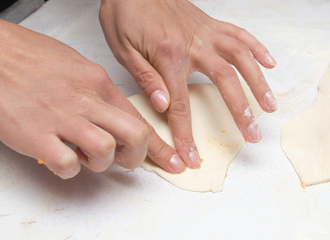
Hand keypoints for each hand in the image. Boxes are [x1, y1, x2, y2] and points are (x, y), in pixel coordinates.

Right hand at [0, 19, 184, 178]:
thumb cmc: (30, 58)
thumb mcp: (76, 67)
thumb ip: (98, 93)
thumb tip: (112, 118)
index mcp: (98, 83)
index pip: (139, 118)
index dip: (159, 145)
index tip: (170, 160)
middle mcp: (86, 100)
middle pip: (134, 134)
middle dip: (138, 156)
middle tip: (128, 162)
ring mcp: (61, 117)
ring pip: (105, 150)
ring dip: (101, 162)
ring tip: (87, 157)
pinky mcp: (35, 134)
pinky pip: (67, 164)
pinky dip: (70, 169)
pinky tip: (62, 158)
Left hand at [99, 0, 276, 168]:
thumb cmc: (124, 14)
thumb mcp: (123, 49)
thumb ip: (145, 77)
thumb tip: (163, 105)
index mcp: (167, 55)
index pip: (180, 104)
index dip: (186, 134)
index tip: (191, 156)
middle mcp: (193, 44)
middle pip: (224, 82)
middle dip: (240, 112)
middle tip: (253, 135)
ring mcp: (205, 32)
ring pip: (240, 58)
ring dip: (258, 83)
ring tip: (269, 105)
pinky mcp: (209, 23)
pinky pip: (239, 34)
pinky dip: (257, 48)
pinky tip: (268, 63)